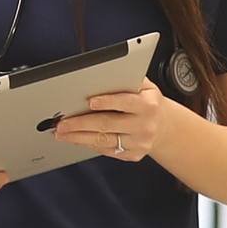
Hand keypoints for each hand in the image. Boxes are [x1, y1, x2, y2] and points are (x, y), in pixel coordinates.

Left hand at [54, 80, 177, 164]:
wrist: (164, 127)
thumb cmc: (148, 103)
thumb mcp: (146, 87)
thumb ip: (128, 79)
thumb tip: (106, 72)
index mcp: (148, 105)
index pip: (125, 102)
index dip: (107, 101)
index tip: (89, 101)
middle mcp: (144, 125)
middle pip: (108, 124)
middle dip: (80, 124)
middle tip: (62, 123)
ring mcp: (139, 143)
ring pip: (103, 141)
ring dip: (78, 137)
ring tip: (62, 133)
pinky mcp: (133, 155)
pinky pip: (106, 151)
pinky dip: (88, 144)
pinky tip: (76, 139)